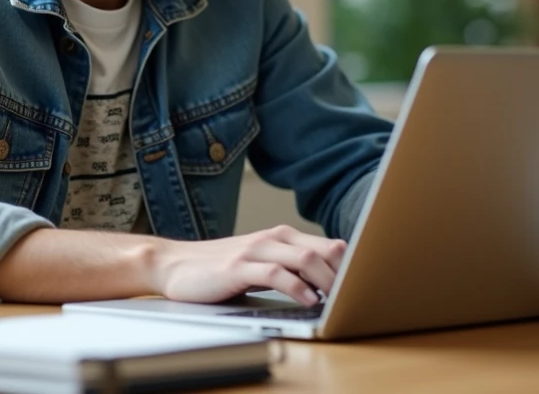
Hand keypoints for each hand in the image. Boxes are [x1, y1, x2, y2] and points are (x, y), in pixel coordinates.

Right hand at [150, 225, 347, 305]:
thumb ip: (290, 268)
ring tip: (338, 299)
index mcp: (282, 237)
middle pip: (324, 249)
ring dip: (326, 280)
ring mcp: (255, 250)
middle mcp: (272, 238)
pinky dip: (298, 288)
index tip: (364, 285)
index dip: (351, 265)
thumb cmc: (220, 269)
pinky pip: (277, 274)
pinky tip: (308, 301)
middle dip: (345, 274)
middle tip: (356, 296)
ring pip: (304, 259)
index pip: (329, 245)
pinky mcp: (239, 267)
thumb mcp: (261, 265)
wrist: (174, 264)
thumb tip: (329, 283)